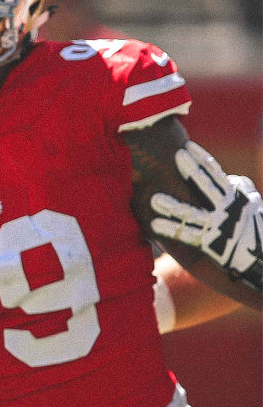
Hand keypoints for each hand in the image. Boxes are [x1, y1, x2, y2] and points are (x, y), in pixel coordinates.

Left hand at [150, 141, 261, 291]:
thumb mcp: (253, 206)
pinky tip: (153, 225)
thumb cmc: (257, 230)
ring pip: (192, 213)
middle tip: (177, 156)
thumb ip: (242, 189)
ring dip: (173, 206)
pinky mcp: (211, 244)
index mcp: (234, 198)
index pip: (217, 174)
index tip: (187, 145)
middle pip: (206, 187)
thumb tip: (232, 178)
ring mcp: (218, 226)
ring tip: (153, 198)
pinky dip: (171, 230)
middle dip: (192, 171)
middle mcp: (226, 210)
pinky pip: (188, 236)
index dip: (202, 159)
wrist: (262, 260)